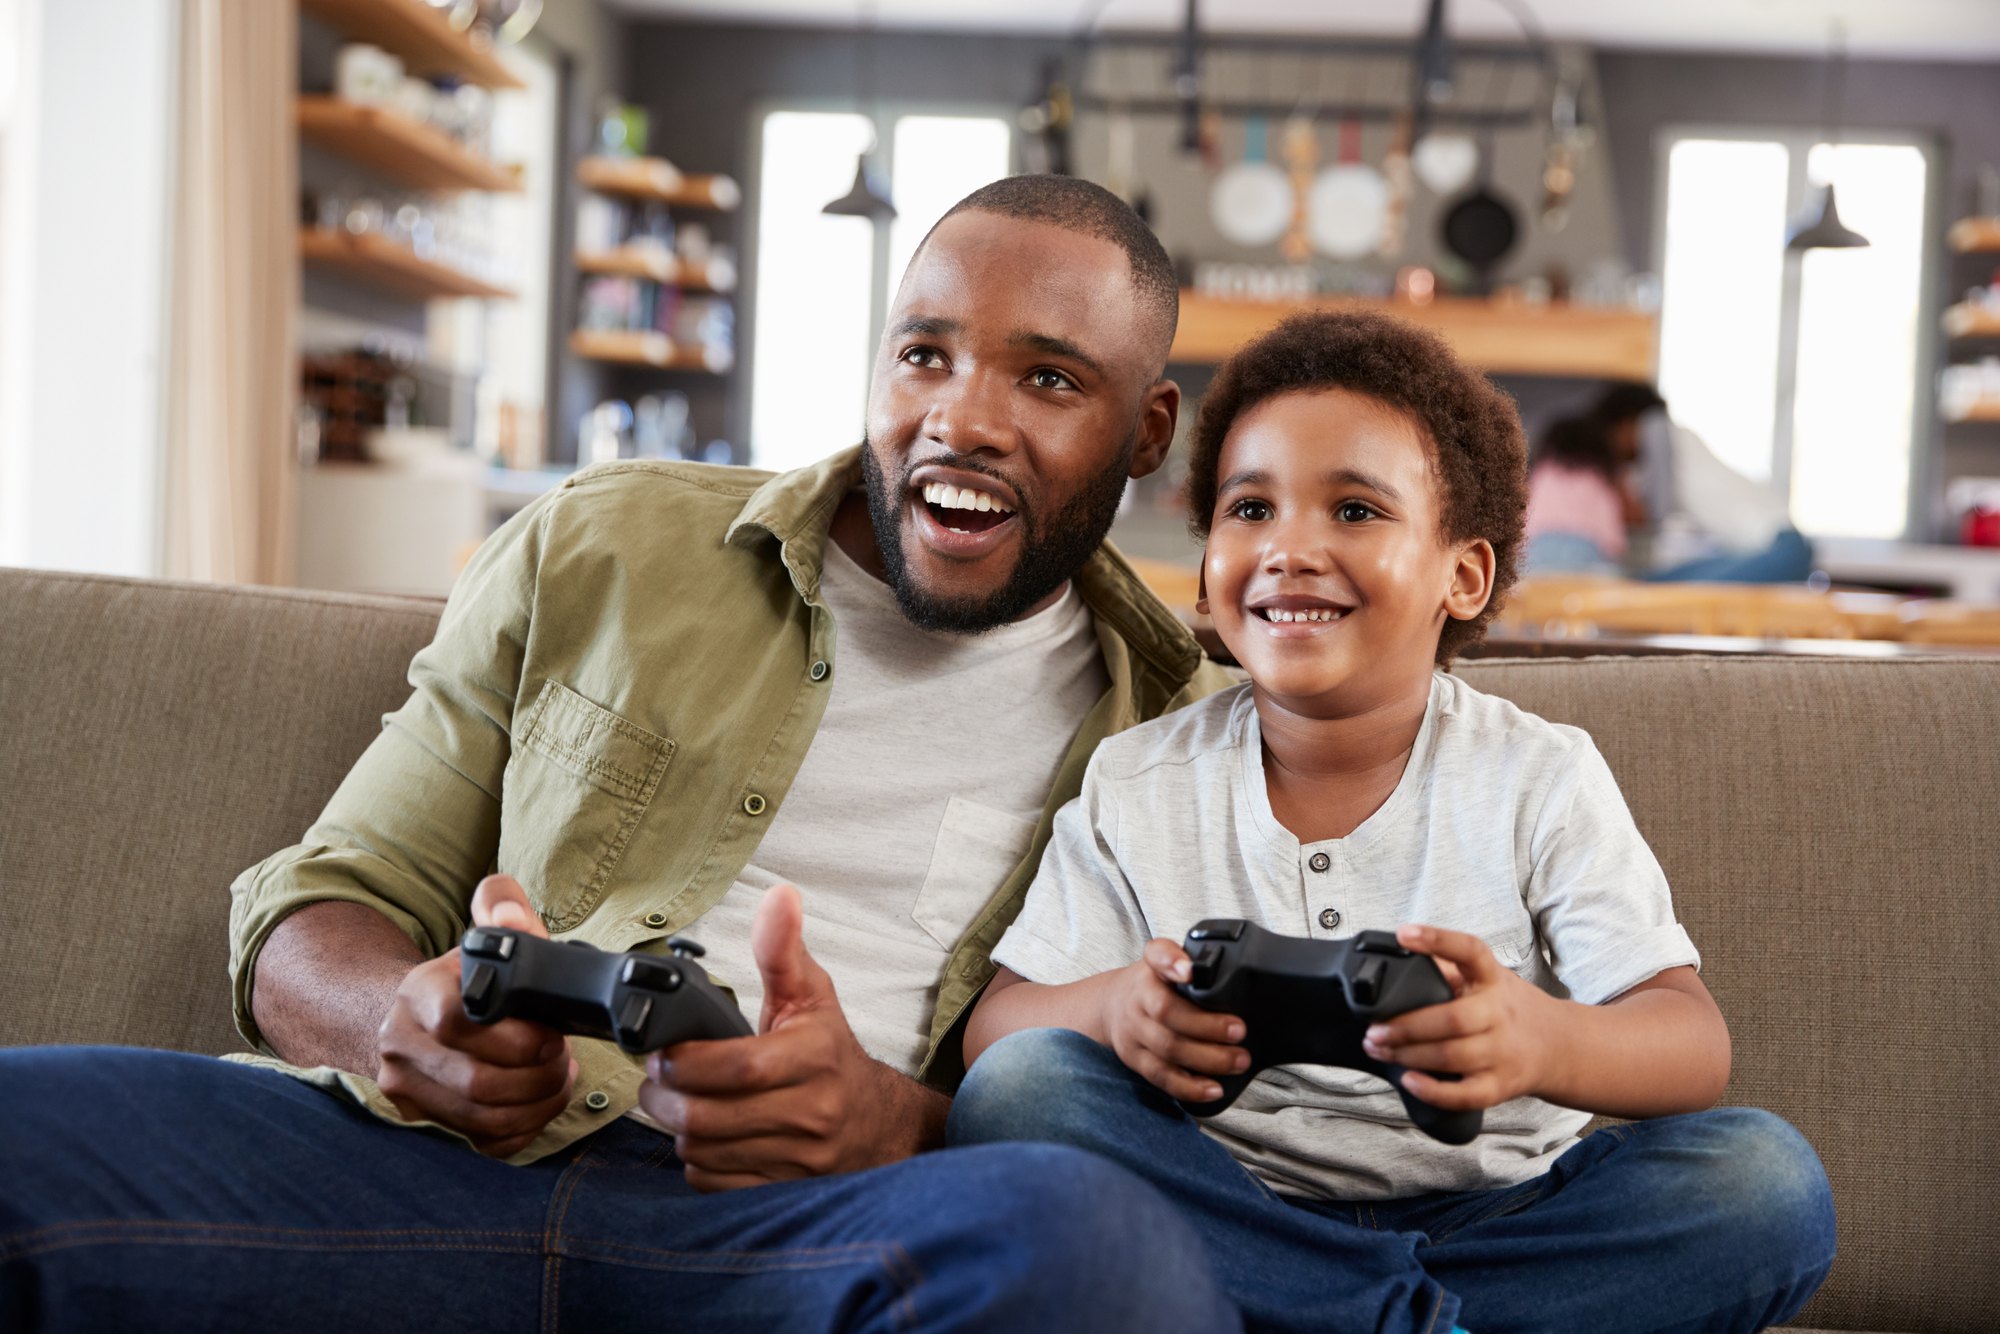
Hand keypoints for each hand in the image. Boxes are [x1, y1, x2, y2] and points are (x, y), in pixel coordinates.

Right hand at [374, 875, 576, 1157]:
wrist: (417, 1024)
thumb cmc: (465, 984)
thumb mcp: (484, 942)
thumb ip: (503, 911)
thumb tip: (508, 913)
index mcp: (418, 992)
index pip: (457, 1021)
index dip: (516, 1036)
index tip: (551, 1033)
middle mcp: (401, 1045)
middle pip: (476, 1080)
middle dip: (537, 1075)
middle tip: (563, 1058)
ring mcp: (408, 1092)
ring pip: (481, 1118)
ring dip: (536, 1104)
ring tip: (560, 1079)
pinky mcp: (425, 1124)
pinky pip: (482, 1143)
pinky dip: (524, 1129)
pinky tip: (540, 1104)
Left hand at [638, 884, 942, 1191]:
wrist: (877, 1123)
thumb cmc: (831, 1053)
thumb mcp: (811, 994)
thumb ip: (783, 948)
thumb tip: (779, 896)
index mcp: (815, 1057)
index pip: (738, 1067)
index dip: (686, 1063)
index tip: (665, 1051)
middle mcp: (812, 1112)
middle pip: (709, 1117)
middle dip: (664, 1098)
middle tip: (654, 1079)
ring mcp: (800, 1157)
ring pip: (705, 1152)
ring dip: (676, 1129)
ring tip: (675, 1104)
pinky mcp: (785, 1189)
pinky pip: (716, 1184)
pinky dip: (697, 1162)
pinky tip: (704, 1137)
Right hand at [1098, 939, 1247, 1103]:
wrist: (1111, 1006)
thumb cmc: (1152, 984)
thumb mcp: (1167, 961)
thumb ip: (1194, 962)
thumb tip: (1233, 969)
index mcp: (1151, 969)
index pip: (1157, 956)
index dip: (1171, 961)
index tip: (1189, 970)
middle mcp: (1138, 998)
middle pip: (1167, 1012)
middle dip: (1207, 1025)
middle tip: (1240, 1031)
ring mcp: (1134, 1031)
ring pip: (1167, 1048)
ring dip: (1206, 1058)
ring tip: (1237, 1060)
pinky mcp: (1136, 1059)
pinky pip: (1162, 1076)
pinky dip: (1189, 1086)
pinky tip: (1213, 1088)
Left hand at [1360, 924, 1555, 1111]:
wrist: (1560, 1047)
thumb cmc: (1508, 1008)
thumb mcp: (1488, 979)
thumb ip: (1448, 968)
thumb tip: (1396, 957)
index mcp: (1493, 979)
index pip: (1470, 951)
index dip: (1438, 940)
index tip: (1404, 934)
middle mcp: (1500, 1013)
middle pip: (1452, 1018)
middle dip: (1406, 1026)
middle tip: (1373, 1030)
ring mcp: (1503, 1052)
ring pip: (1453, 1056)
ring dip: (1408, 1055)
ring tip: (1378, 1049)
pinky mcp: (1501, 1086)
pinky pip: (1466, 1094)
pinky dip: (1434, 1091)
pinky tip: (1409, 1080)